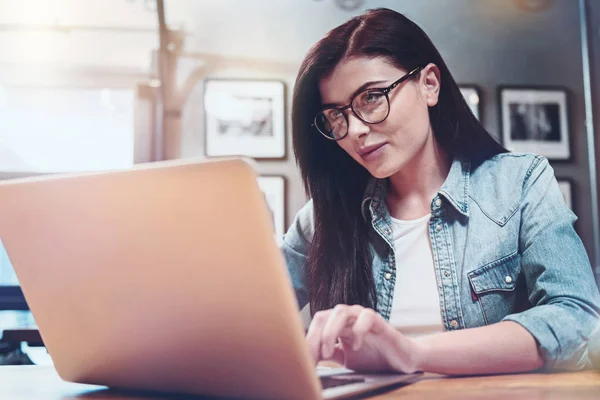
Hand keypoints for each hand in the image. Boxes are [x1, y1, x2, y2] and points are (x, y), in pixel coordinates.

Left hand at [306, 304, 423, 372]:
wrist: (400, 361)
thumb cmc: (372, 357)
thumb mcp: (344, 358)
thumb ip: (329, 354)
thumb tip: (307, 360)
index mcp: (337, 323)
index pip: (316, 325)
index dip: (308, 341)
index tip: (304, 360)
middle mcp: (348, 316)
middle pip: (323, 316)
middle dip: (315, 337)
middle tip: (314, 358)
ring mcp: (363, 317)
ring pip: (341, 311)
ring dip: (331, 332)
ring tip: (329, 353)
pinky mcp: (379, 322)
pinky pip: (366, 317)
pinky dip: (357, 330)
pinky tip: (355, 346)